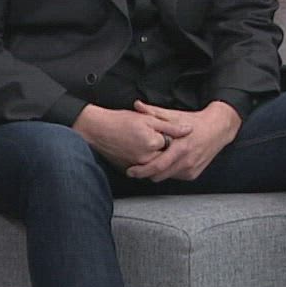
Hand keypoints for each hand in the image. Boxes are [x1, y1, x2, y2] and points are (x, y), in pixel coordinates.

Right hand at [73, 104, 192, 169]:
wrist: (96, 129)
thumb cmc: (119, 121)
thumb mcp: (148, 118)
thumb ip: (170, 126)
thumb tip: (189, 130)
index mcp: (152, 143)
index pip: (174, 146)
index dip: (176, 140)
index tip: (175, 135)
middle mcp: (145, 158)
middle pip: (166, 158)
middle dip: (170, 151)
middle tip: (165, 141)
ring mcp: (136, 165)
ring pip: (156, 164)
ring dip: (159, 158)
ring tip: (152, 145)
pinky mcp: (129, 168)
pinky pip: (144, 168)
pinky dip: (147, 161)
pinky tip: (142, 151)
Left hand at [123, 101, 241, 182]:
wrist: (218, 128)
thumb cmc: (195, 122)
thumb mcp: (174, 115)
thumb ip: (154, 112)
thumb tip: (137, 105)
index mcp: (180, 148)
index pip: (157, 166)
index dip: (142, 171)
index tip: (131, 170)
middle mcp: (187, 161)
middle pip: (159, 176)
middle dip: (145, 174)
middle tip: (135, 170)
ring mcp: (191, 169)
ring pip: (166, 177)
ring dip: (157, 173)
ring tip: (150, 163)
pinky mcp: (193, 174)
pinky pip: (175, 176)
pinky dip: (168, 172)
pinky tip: (166, 162)